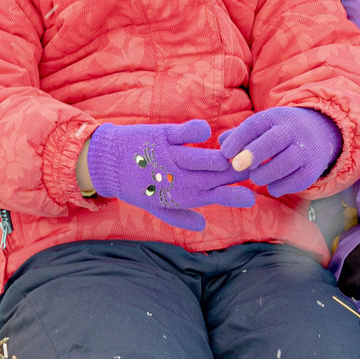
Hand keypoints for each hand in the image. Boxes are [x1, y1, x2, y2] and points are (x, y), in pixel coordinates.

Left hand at [81, 120, 256, 232]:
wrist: (106, 165)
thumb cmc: (134, 187)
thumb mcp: (156, 207)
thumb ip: (181, 217)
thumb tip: (203, 227)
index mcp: (182, 196)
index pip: (218, 197)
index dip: (237, 196)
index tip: (253, 194)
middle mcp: (179, 180)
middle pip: (217, 176)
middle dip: (239, 170)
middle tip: (253, 164)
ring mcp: (170, 158)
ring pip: (206, 159)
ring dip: (224, 156)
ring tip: (235, 152)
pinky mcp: (161, 137)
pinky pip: (183, 133)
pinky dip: (196, 131)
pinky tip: (206, 132)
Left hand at [216, 107, 341, 196]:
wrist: (319, 132)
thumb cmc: (280, 132)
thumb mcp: (263, 126)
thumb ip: (241, 134)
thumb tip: (221, 143)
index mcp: (276, 117)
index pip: (255, 124)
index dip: (238, 139)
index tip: (225, 153)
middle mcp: (293, 131)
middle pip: (274, 140)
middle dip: (253, 154)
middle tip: (237, 166)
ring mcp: (305, 150)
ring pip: (286, 162)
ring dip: (266, 174)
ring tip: (256, 177)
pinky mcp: (313, 168)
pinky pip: (297, 180)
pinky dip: (281, 186)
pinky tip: (273, 186)